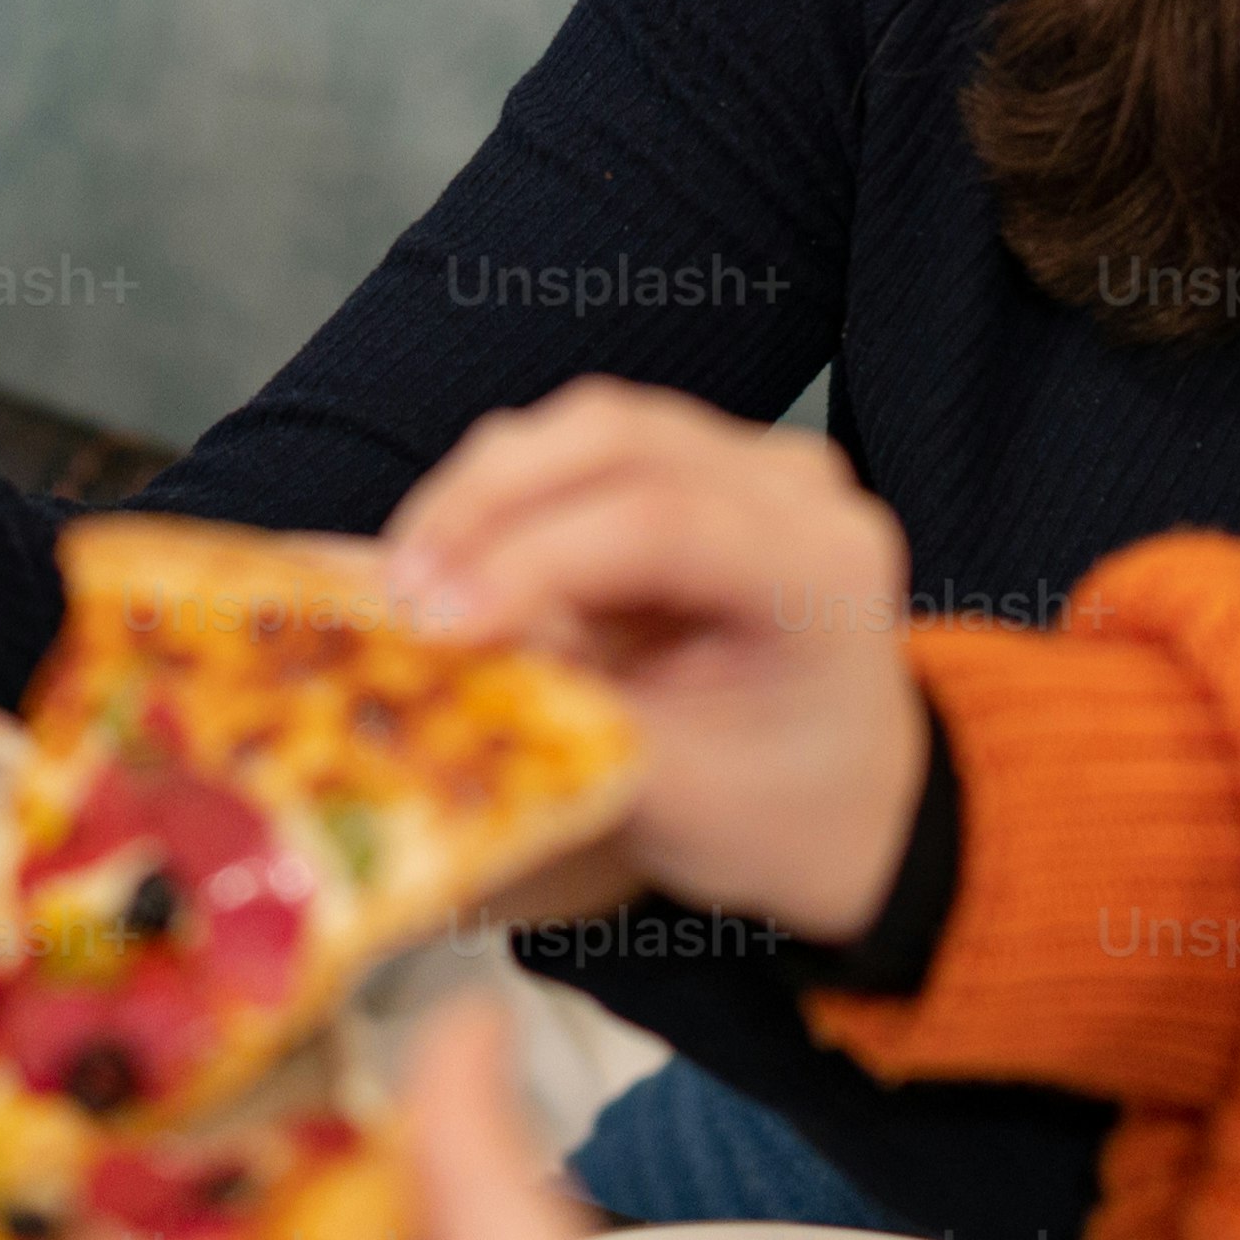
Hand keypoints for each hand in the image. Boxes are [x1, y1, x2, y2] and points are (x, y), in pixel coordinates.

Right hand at [383, 383, 926, 942]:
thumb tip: (432, 664)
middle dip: (486, 504)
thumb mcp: (671, 795)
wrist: (841, 799)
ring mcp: (747, 460)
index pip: (665, 523)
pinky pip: (576, 453)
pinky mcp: (691, 462)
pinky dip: (500, 501)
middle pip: (619, 440)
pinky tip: (448, 563)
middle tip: (398, 590)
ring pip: (584, 429)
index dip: (533, 561)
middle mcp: (797, 489)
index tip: (434, 624)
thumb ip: (563, 722)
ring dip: (479, 495)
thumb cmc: (775, 809)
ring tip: (407, 581)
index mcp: (825, 569)